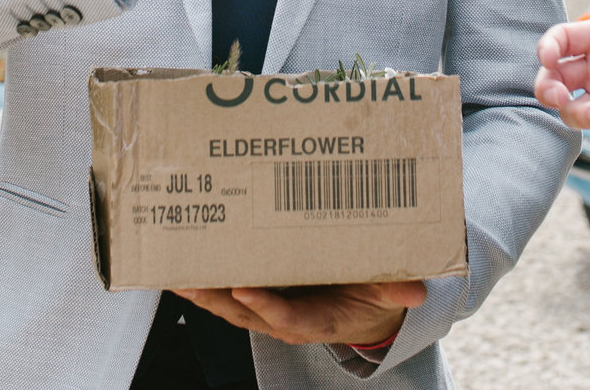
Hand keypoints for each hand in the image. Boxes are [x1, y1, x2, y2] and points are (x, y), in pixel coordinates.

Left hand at [173, 281, 424, 348]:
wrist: (365, 313)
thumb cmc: (372, 299)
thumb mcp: (388, 295)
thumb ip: (396, 290)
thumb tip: (416, 292)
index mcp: (317, 321)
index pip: (287, 317)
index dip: (265, 305)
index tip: (244, 288)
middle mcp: (286, 320)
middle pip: (244, 312)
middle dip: (214, 296)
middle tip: (189, 276)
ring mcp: (269, 312)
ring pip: (228, 305)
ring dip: (200, 292)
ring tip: (173, 271)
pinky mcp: (260, 300)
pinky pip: (227, 295)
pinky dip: (203, 285)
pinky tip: (182, 268)